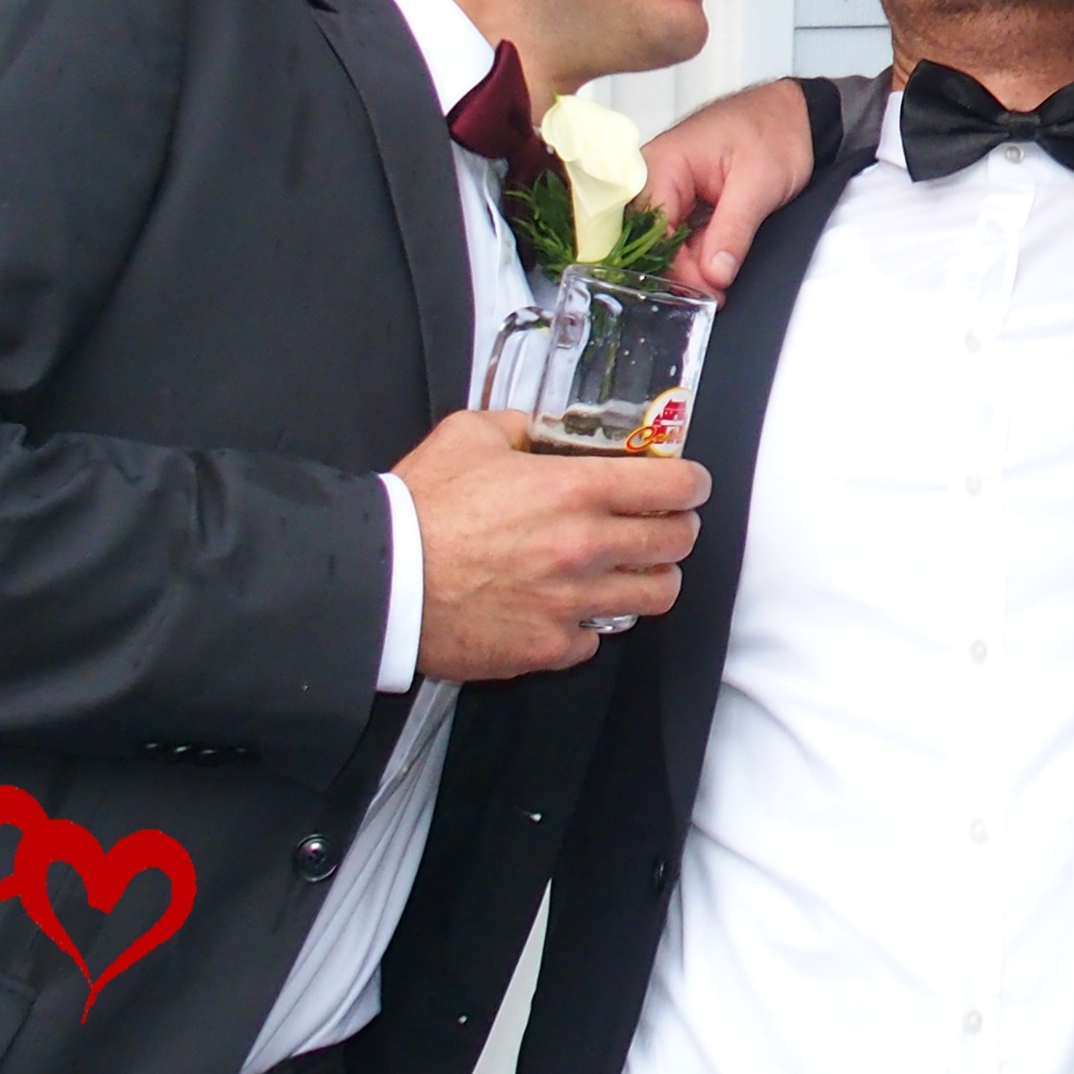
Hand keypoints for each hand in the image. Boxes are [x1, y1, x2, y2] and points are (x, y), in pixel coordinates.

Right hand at [393, 408, 712, 679]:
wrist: (382, 581)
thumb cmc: (421, 507)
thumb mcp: (471, 435)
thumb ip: (522, 426)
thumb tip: (545, 429)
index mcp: (575, 491)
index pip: (674, 486)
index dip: (691, 483)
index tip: (689, 485)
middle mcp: (586, 548)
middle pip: (676, 543)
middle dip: (677, 529)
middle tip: (663, 524)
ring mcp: (572, 603)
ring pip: (654, 596)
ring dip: (649, 579)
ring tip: (630, 570)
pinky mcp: (548, 646)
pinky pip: (595, 639)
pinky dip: (589, 625)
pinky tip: (569, 609)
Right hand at [644, 79, 814, 291]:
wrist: (797, 116)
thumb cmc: (775, 131)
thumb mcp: (759, 184)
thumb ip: (733, 231)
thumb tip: (713, 275)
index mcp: (662, 162)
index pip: (649, 228)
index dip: (673, 266)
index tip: (705, 292)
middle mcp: (655, 176)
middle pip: (650, 239)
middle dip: (680, 271)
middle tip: (715, 297)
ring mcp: (669, 189)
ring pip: (666, 242)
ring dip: (690, 267)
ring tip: (718, 288)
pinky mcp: (685, 200)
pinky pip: (680, 236)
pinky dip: (698, 255)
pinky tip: (716, 272)